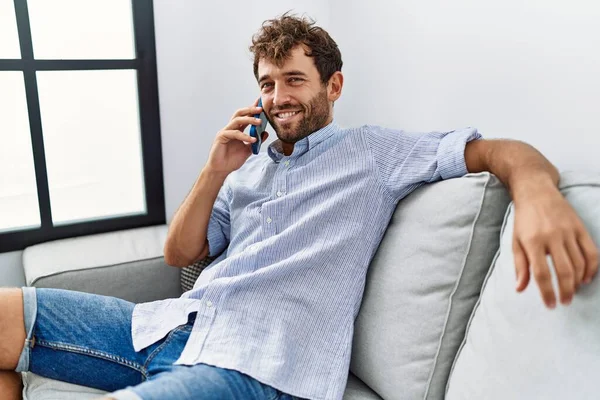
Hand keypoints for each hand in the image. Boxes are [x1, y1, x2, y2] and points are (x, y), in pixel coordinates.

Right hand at [205, 99, 268, 174]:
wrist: (221, 170)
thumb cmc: (232, 160)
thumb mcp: (248, 150)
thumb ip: (256, 141)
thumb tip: (265, 133)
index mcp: (237, 130)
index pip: (245, 116)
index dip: (252, 109)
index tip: (261, 102)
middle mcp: (231, 128)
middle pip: (240, 113)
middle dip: (250, 109)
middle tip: (261, 109)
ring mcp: (225, 131)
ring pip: (237, 120)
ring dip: (249, 119)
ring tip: (259, 122)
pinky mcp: (221, 137)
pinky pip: (234, 133)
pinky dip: (244, 135)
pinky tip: (252, 139)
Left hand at [512, 183, 598, 307]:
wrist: (536, 192)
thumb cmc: (524, 220)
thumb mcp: (516, 241)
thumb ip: (519, 266)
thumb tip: (520, 289)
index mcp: (532, 242)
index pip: (541, 273)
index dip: (547, 292)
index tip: (551, 305)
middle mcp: (551, 237)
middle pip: (563, 271)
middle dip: (566, 291)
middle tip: (566, 302)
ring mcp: (568, 231)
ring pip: (579, 263)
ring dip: (578, 282)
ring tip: (573, 291)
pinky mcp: (580, 227)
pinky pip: (591, 252)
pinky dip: (592, 268)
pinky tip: (587, 278)